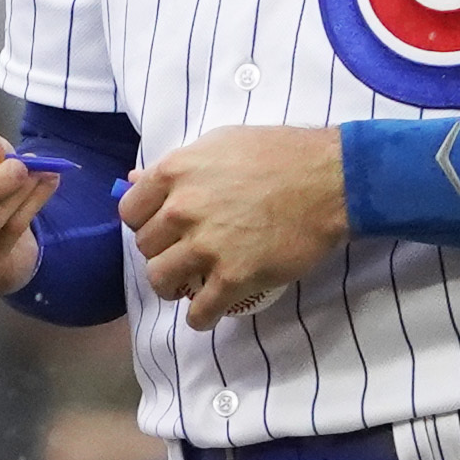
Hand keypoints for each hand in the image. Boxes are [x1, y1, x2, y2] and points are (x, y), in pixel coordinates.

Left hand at [122, 125, 347, 329]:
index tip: (160, 228)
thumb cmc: (280, 153)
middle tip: (182, 253)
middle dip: (161, 252)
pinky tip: (206, 313)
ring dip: (172, 286)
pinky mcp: (234, 277)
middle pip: (146, 247)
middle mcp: (182, 210)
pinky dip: (200, 317)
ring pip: (161, 280)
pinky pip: (200, 310)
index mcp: (175, 173)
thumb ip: (179, 164)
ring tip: (187, 285)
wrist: (329, 180)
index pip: (130, 210)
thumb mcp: (221, 142)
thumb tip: (137, 178)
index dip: (143, 222)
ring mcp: (206, 246)